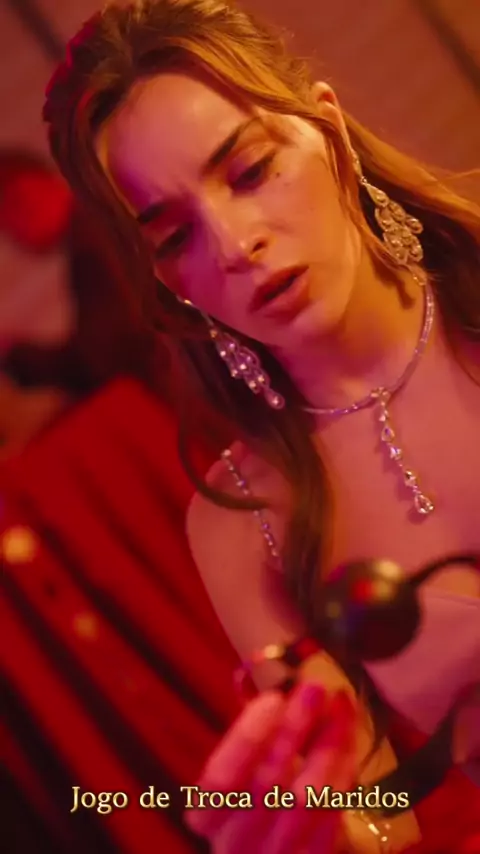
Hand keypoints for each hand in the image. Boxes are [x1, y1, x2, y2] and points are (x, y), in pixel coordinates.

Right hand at [185, 682, 355, 853]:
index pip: (221, 780)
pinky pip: (333, 815)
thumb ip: (256, 735)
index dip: (248, 738)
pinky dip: (343, 773)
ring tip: (340, 707)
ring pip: (306, 800)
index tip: (274, 698)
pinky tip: (348, 741)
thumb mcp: (242, 768)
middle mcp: (236, 845)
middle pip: (268, 786)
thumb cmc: (251, 799)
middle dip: (294, 730)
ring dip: (328, 746)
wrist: (269, 848)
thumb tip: (282, 684)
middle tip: (314, 688)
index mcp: (207, 817)